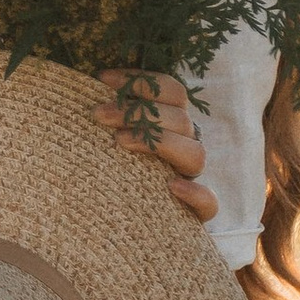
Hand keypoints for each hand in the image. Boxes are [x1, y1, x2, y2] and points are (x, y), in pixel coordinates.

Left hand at [94, 68, 216, 223]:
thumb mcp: (104, 133)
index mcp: (170, 124)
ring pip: (195, 154)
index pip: (173, 92)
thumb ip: (106, 110)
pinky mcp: (194, 212)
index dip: (143, 82)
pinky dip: (195, 193)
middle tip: (99, 114)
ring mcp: (190, 178)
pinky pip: (209, 203)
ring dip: (159, 142)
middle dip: (138, 111)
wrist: (111, 221)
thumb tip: (90, 80)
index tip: (102, 78)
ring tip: (119, 141)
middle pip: (181, 119)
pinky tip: (172, 187)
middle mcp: (184, 146)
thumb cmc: (102, 166)